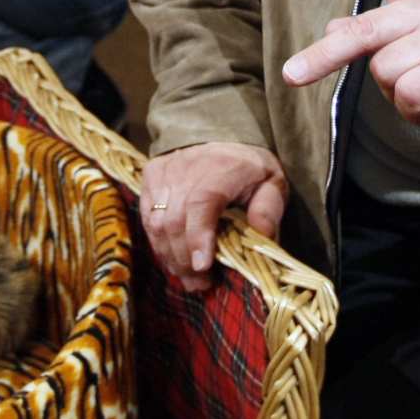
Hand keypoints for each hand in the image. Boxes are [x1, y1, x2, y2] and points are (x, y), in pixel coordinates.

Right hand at [141, 143, 288, 292]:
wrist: (220, 133)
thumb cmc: (248, 166)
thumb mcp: (271, 181)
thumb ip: (269, 208)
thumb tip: (262, 236)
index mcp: (219, 170)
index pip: (201, 204)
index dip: (199, 237)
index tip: (203, 266)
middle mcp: (186, 169)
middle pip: (175, 220)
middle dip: (185, 259)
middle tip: (200, 285)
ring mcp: (164, 173)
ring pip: (157, 223)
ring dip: (170, 256)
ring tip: (188, 278)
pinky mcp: (150, 177)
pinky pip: (148, 217)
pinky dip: (159, 242)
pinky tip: (173, 258)